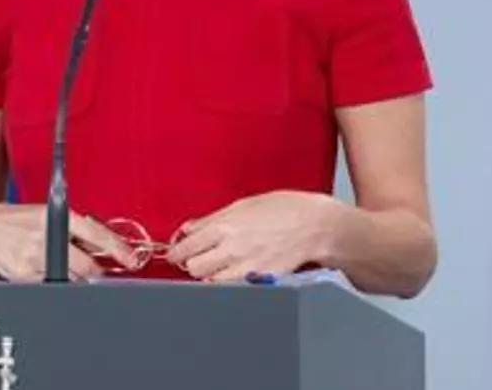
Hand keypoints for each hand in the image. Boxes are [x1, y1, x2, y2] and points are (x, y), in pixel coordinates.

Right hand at [0, 204, 132, 281]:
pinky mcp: (24, 276)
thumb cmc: (15, 221)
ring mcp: (34, 257)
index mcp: (54, 215)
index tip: (131, 260)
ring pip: (71, 280)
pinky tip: (44, 272)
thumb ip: (74, 227)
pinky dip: (54, 283)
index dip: (117, 249)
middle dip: (95, 273)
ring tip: (61, 267)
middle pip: (87, 266)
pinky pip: (51, 286)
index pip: (94, 233)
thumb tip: (104, 244)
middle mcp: (45, 235)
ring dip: (75, 279)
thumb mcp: (45, 213)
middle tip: (95, 272)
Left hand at [167, 191, 341, 281]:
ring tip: (218, 264)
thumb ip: (212, 219)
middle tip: (198, 257)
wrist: (315, 226)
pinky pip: (232, 287)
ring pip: (210, 281)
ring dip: (210, 274)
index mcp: (224, 226)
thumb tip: (189, 229)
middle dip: (193, 262)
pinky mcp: (259, 280)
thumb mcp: (243, 205)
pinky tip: (235, 272)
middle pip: (193, 268)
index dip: (177, 251)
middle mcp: (231, 249)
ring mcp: (245, 267)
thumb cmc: (283, 209)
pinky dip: (228, 282)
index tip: (176, 252)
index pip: (185, 247)